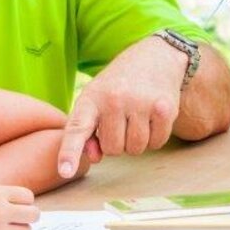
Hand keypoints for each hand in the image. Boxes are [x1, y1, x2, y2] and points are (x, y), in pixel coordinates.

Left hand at [57, 36, 185, 176]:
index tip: (64, 171)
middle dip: (116, 142)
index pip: (77, 129)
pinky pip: (156, 143)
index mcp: (90, 99)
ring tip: (135, 118)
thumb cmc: (116, 87)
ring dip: (135, 142)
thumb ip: (86, 132)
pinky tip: (151, 117)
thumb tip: (95, 158)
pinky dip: (154, 137)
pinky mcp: (165, 108)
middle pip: (112, 149)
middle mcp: (114, 100)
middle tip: (120, 120)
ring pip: (135, 150)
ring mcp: (140, 103)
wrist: (153, 58)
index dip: (69, 152)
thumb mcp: (94, 102)